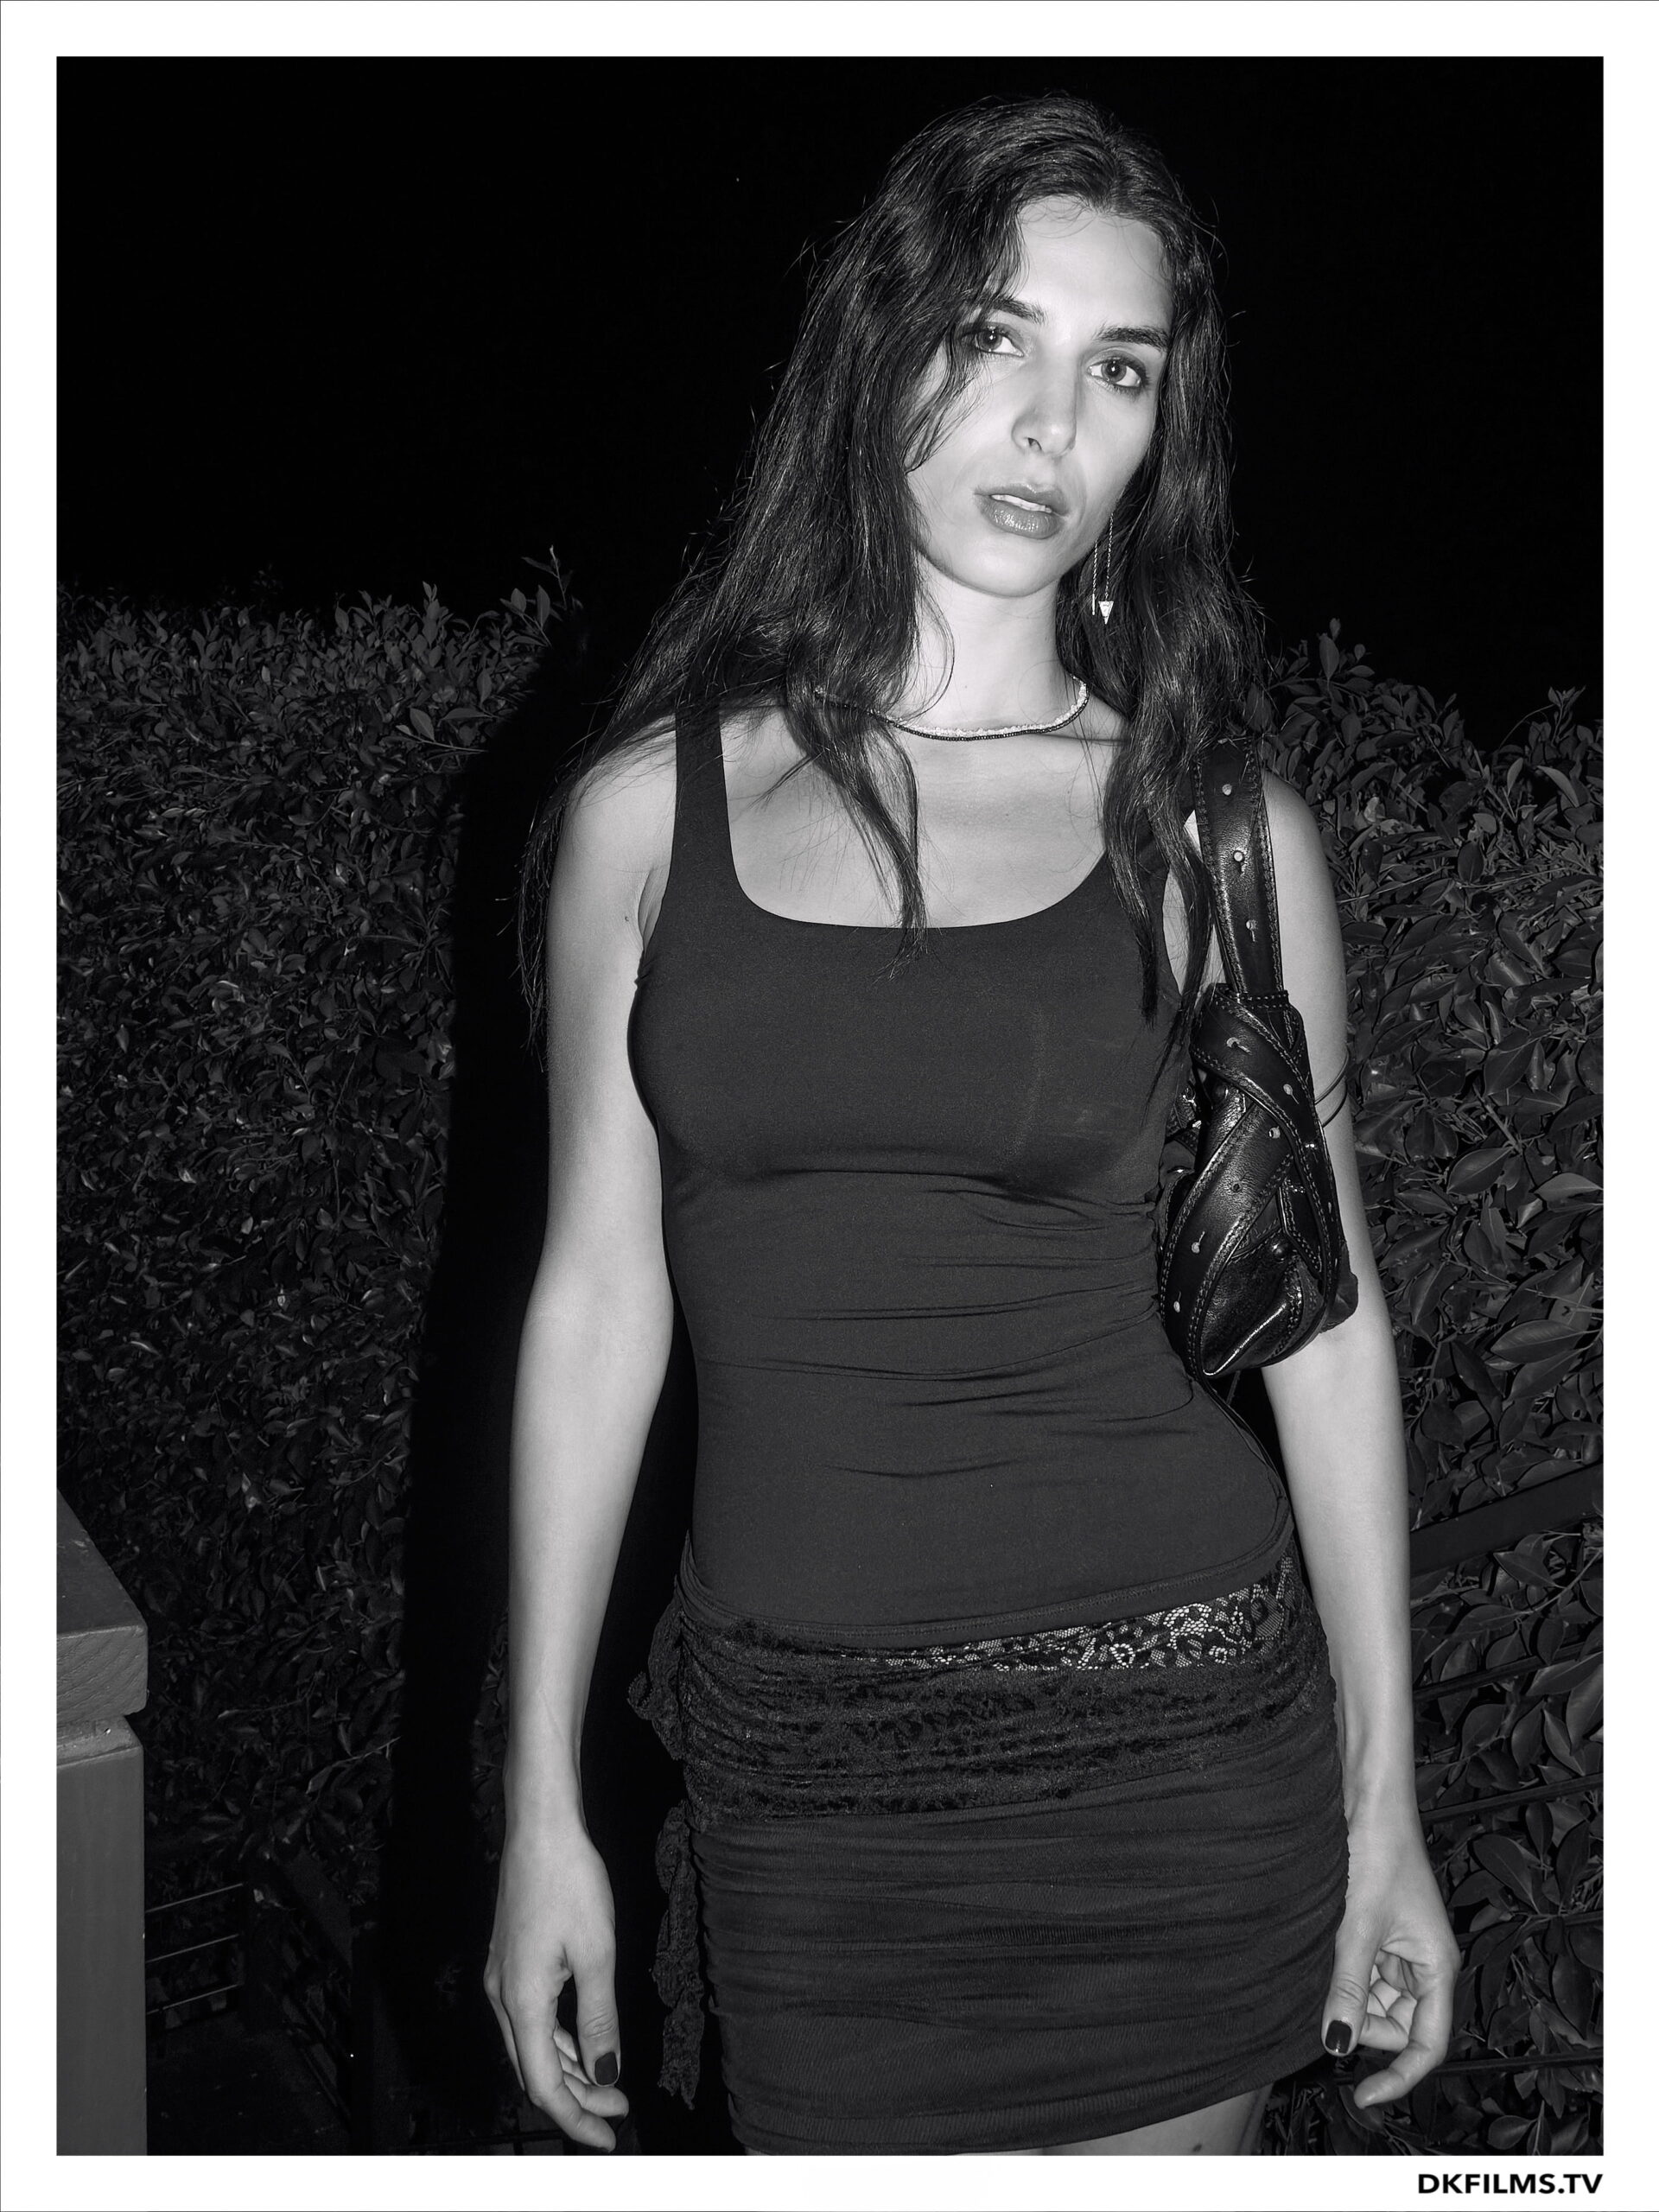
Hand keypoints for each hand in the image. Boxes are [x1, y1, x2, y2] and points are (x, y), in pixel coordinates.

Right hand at [484, 1817, 629, 2150]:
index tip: (607, 2139)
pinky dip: (559, 2039)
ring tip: (609, 2083)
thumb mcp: (597, 1953)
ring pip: (532, 2046)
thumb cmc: (568, 1880)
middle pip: (535, 2071)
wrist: (540, 1827)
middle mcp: (502, 1996)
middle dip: (576, 2098)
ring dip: (570, 2069)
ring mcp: (503, 1978)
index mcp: (521, 2001)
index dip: (575, 2119)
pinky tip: (586, 2041)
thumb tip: (607, 2073)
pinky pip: (531, 2019)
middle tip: (618, 2112)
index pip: (545, 2085)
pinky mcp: (511, 1961)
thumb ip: (600, 2019)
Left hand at [1322, 1803, 1461, 2109]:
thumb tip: (1336, 2045)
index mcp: (1436, 1967)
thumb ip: (1348, 1987)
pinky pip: (1363, 1971)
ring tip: (1323, 1961)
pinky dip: (1342, 1973)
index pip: (1425, 2044)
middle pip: (1396, 2026)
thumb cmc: (1375, 1852)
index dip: (1397, 2077)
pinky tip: (1320, 1956)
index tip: (1361, 2096)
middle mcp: (1424, 1963)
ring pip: (1375, 2000)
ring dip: (1348, 1996)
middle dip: (1361, 2024)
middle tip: (1327, 1998)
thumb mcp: (1357, 1925)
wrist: (1368, 1796)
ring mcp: (1401, 1947)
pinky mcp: (1379, 1930)